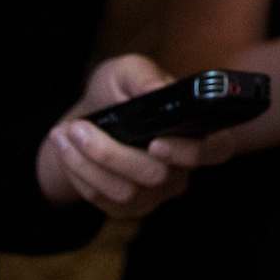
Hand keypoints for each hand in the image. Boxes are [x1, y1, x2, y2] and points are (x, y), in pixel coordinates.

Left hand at [37, 53, 236, 218]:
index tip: (155, 143)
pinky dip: (79, 174)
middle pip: (155, 176)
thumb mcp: (126, 71)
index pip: (215, 151)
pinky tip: (66, 150)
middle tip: (78, 128)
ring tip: (64, 134)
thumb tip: (156, 90)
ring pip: (124, 192)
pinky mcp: (129, 208)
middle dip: (111, 153)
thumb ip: (142, 76)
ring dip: (85, 163)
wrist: (93, 118)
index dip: (190, 152)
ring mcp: (157, 193)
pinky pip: (103, 201)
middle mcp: (183, 168)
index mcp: (197, 131)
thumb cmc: (119, 91)